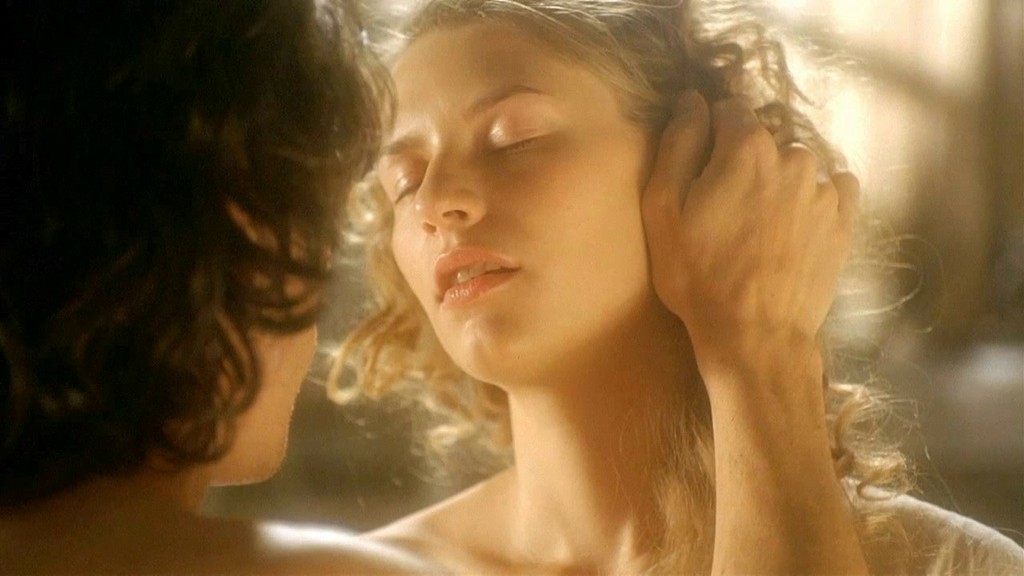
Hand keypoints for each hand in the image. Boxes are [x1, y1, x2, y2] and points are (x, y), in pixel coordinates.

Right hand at [642, 91, 858, 388]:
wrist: (755, 336)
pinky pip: (832, 188)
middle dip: (743, 161)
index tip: (700, 168)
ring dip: (777, 182)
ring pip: (795, 166)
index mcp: (747, 147)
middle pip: (763, 140)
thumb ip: (679, 144)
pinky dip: (811, 198)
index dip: (710, 135)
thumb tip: (692, 100)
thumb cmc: (698, 275)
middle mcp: (794, 157)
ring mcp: (825, 189)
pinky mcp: (844, 221)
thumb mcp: (663, 208)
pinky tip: (791, 227)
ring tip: (757, 226)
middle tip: (723, 207)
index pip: (729, 110)